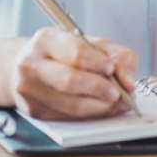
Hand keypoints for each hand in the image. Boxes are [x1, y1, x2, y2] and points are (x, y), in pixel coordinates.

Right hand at [9, 28, 137, 118]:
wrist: (27, 65)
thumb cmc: (64, 52)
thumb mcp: (93, 43)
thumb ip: (118, 55)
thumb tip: (129, 81)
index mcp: (46, 39)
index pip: (77, 53)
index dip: (99, 63)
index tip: (111, 69)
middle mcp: (31, 63)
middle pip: (71, 81)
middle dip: (100, 89)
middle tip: (118, 93)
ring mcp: (29, 89)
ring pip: (71, 105)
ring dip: (100, 107)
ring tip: (115, 102)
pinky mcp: (33, 110)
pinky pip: (67, 117)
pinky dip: (89, 115)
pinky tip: (100, 108)